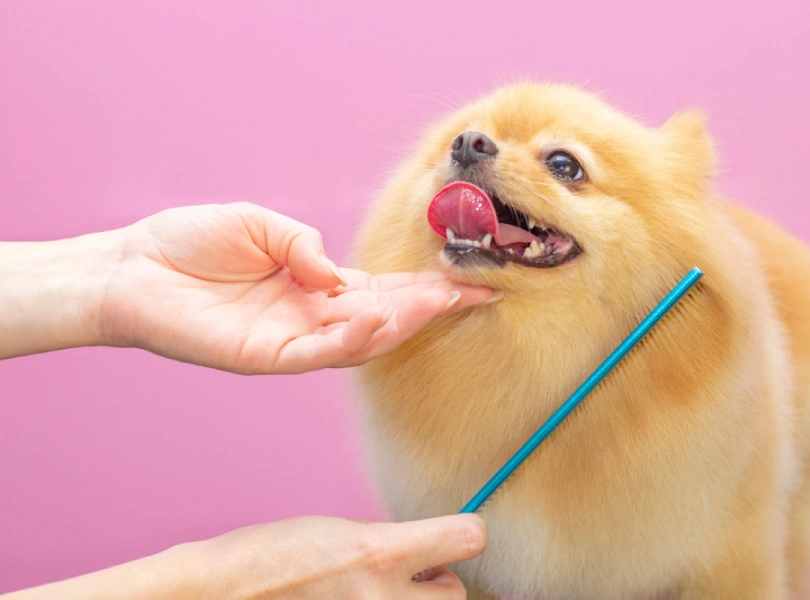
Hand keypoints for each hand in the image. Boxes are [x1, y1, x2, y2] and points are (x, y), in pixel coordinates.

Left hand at [0, 203, 498, 369]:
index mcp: (315, 284)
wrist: (131, 267)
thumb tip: (336, 273)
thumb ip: (303, 246)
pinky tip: (374, 320)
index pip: (383, 288)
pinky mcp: (264, 356)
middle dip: (428, 306)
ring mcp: (291, 339)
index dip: (427, 286)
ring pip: (359, 341)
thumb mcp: (259, 224)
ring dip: (398, 321)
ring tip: (433, 299)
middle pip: (383, 316)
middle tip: (470, 290)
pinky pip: (316, 354)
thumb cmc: (192, 242)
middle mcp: (312, 315)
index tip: (472, 279)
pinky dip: (348, 339)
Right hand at [198, 514, 487, 598]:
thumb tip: (427, 548)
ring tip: (377, 593)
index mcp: (380, 552)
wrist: (225, 593)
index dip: (465, 532)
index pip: (470, 537)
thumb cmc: (273, 555)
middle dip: (436, 582)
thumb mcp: (339, 529)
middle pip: (456, 594)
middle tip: (406, 575)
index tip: (455, 533)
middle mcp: (383, 598)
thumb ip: (389, 539)